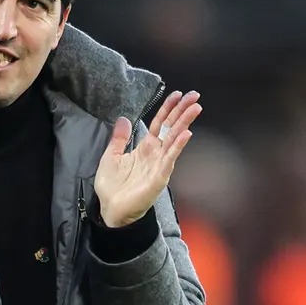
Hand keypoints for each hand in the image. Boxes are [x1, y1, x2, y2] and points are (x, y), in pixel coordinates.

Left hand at [95, 91, 201, 227]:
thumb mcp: (110, 156)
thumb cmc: (112, 187)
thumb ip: (119, 138)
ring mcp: (159, 165)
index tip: (177, 94)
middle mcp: (155, 154)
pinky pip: (170, 159)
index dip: (168, 108)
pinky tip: (186, 135)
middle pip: (172, 127)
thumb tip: (124, 118)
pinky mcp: (159, 177)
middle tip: (195, 96)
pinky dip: (178, 147)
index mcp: (145, 148)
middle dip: (183, 111)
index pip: (160, 123)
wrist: (111, 210)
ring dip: (185, 123)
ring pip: (174, 140)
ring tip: (195, 109)